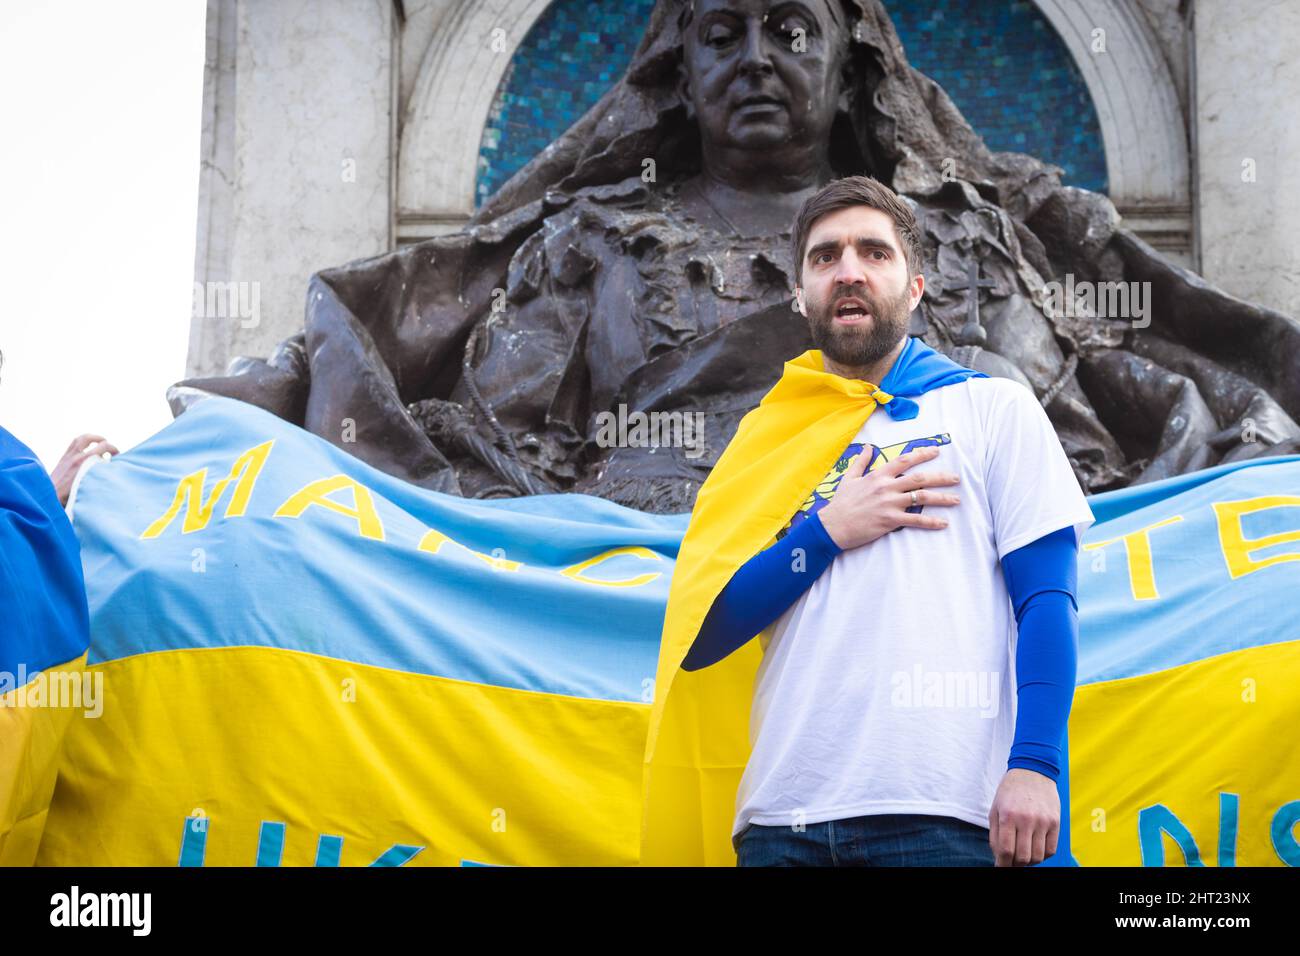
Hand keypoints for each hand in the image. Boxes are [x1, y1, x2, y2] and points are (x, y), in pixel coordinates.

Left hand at [49, 433, 118, 505]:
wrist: (49, 497)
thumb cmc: (70, 497)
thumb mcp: (90, 487)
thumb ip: (100, 476)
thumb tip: (110, 469)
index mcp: (85, 463)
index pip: (104, 446)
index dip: (114, 449)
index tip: (118, 457)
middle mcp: (76, 457)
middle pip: (93, 439)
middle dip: (105, 442)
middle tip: (110, 449)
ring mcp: (69, 456)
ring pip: (82, 438)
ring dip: (93, 438)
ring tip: (100, 442)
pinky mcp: (63, 458)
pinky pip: (74, 443)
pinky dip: (82, 441)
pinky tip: (87, 446)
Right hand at [817, 445, 959, 549]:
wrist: (832, 525)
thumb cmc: (840, 503)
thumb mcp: (849, 478)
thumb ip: (861, 462)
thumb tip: (867, 447)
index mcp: (878, 476)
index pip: (904, 461)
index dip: (922, 455)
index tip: (936, 452)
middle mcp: (887, 487)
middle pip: (920, 478)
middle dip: (941, 477)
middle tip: (956, 478)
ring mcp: (890, 504)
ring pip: (922, 497)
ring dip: (942, 498)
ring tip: (956, 500)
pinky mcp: (890, 521)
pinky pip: (916, 520)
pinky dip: (931, 522)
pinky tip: (943, 523)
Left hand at [988, 768, 1059, 865]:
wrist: (1032, 771)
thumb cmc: (1010, 791)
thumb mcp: (995, 809)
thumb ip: (995, 834)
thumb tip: (999, 857)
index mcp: (1007, 816)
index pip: (1006, 851)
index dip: (1003, 864)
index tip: (1001, 867)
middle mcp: (1026, 820)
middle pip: (1023, 857)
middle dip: (1015, 864)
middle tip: (1012, 862)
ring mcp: (1043, 822)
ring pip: (1038, 856)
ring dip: (1029, 861)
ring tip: (1024, 854)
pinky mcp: (1056, 822)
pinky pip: (1051, 850)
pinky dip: (1043, 855)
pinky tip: (1036, 848)